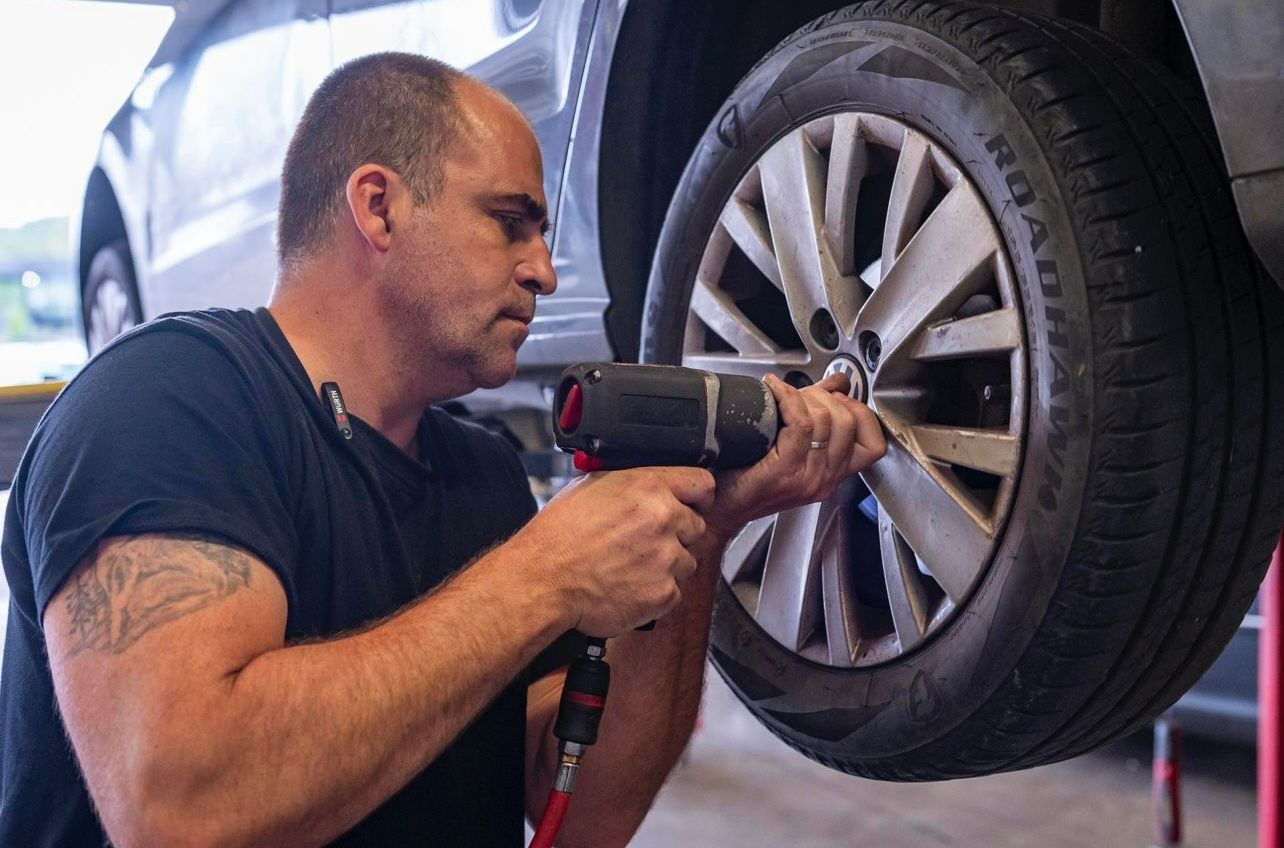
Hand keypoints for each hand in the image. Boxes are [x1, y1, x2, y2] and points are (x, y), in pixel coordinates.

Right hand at [506, 466, 714, 636]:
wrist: (543, 580)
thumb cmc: (559, 536)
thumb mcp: (592, 486)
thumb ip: (633, 483)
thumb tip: (652, 484)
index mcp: (648, 487)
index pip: (702, 484)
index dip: (697, 496)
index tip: (693, 505)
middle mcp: (663, 519)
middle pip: (696, 525)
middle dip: (676, 534)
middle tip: (644, 543)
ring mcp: (666, 558)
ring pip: (687, 561)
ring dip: (666, 565)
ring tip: (630, 566)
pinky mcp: (664, 592)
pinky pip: (674, 591)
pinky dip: (656, 592)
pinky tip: (628, 585)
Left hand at [704, 372, 886, 538]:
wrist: (719, 506)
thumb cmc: (747, 476)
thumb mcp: (793, 446)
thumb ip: (818, 418)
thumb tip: (836, 385)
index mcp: (832, 475)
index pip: (873, 445)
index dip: (861, 414)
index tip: (839, 399)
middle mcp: (825, 479)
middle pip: (849, 424)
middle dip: (828, 398)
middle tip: (803, 394)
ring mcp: (807, 477)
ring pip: (826, 420)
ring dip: (805, 396)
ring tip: (785, 394)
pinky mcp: (785, 470)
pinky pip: (800, 423)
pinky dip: (788, 399)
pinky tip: (774, 392)